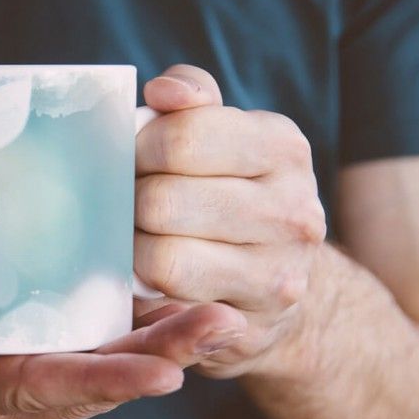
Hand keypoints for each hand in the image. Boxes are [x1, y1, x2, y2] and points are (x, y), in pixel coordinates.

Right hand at [0, 282, 243, 418]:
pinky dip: (128, 334)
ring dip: (158, 348)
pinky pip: (80, 351)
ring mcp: (9, 388)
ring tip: (219, 315)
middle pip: (88, 386)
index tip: (164, 371)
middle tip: (222, 324)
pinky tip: (171, 305)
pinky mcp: (14, 361)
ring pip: (94, 371)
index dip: (101, 379)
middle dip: (158, 360)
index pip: (38, 392)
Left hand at [133, 64, 326, 378]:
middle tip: (124, 205)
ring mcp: (279, 274)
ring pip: (164, 259)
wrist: (278, 278)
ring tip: (135, 238)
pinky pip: (168, 307)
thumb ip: (191, 99)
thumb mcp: (223, 132)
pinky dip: (145, 291)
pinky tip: (147, 277)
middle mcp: (294, 211)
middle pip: (164, 201)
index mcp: (283, 147)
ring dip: (132, 249)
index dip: (137, 149)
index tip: (131, 160)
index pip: (182, 139)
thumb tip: (163, 92)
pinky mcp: (253, 327)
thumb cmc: (230, 191)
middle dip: (129, 202)